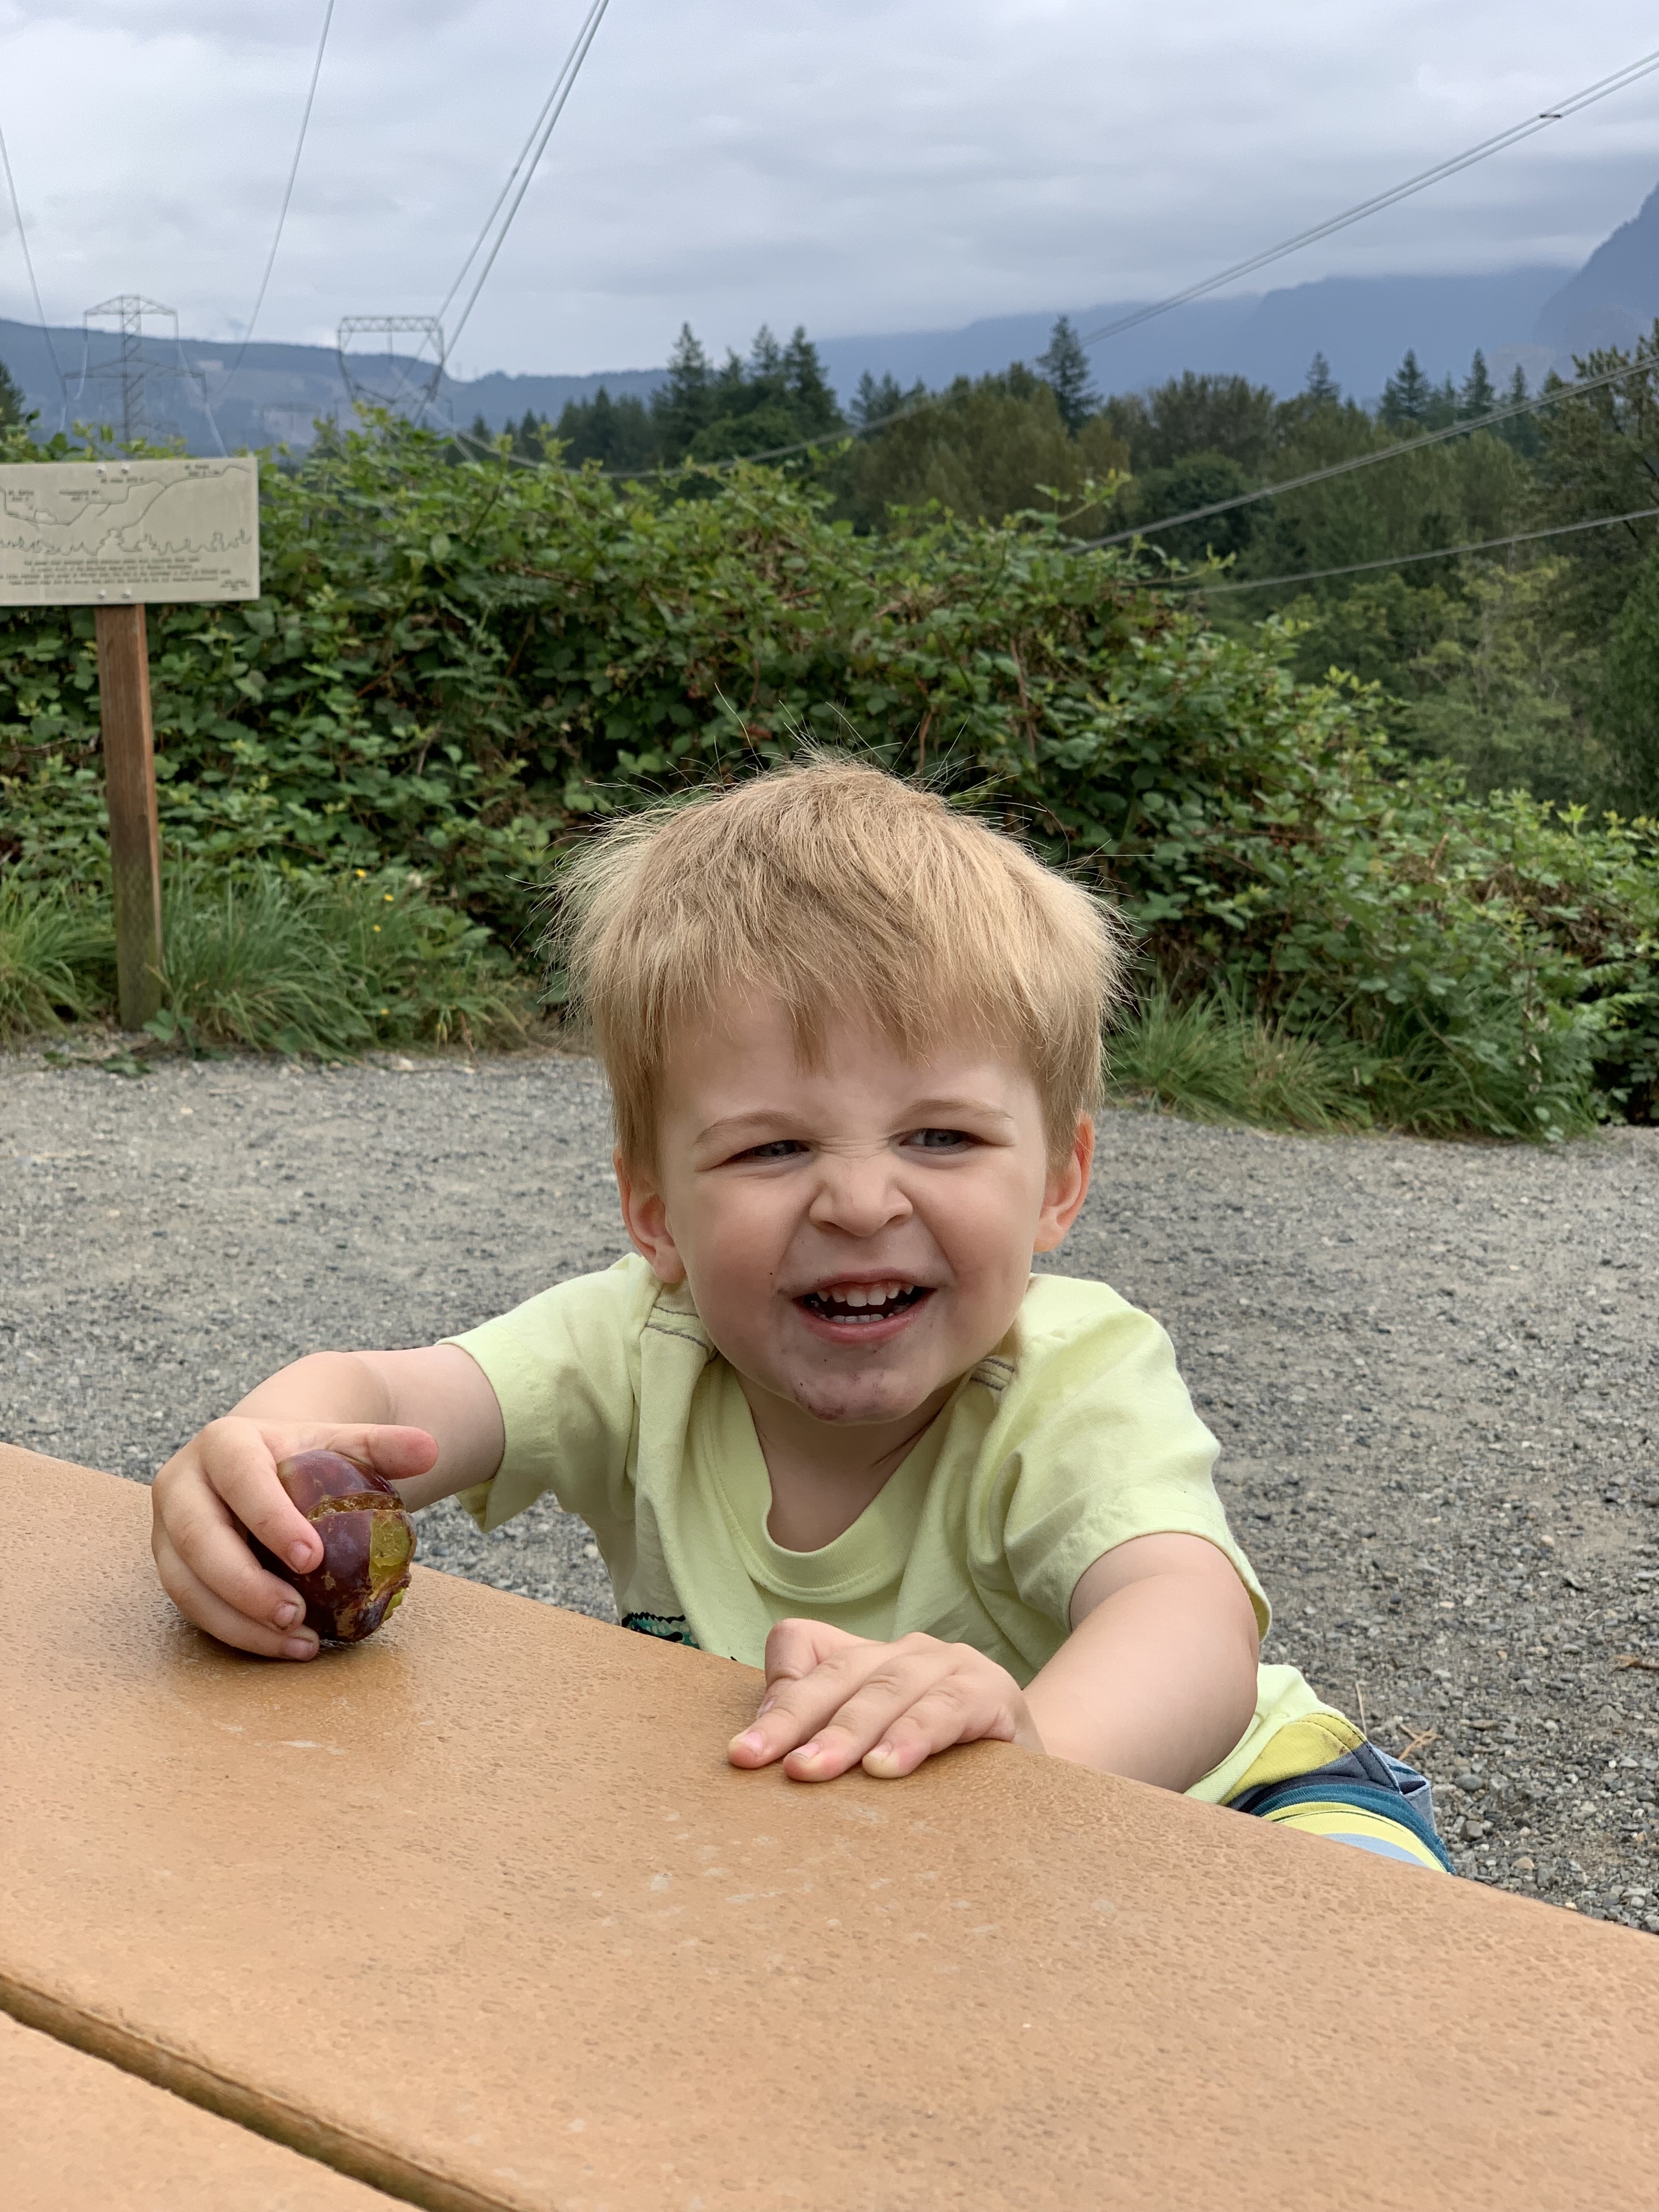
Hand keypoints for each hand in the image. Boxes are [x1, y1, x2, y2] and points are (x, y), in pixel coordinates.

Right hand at [151, 1417, 436, 1660]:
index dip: (270, 1518)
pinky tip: (284, 1646)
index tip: (312, 1557)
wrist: (257, 1463)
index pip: (241, 1478)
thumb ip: (382, 1444)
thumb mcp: (339, 1443)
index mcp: (224, 1443)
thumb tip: (430, 1450)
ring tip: (298, 1641)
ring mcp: (168, 1529)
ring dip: (239, 1621)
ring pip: (186, 1583)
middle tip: (297, 1615)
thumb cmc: (303, 1457)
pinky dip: (235, 1632)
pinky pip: (191, 1607)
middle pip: (200, 1538)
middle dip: (245, 1584)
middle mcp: (182, 1484)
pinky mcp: (171, 1565)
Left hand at [727, 1619, 1042, 1781]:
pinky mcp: (993, 1694)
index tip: (745, 1751)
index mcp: (868, 1659)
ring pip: (887, 1690)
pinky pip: (947, 1709)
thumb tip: (759, 1748)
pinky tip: (886, 1767)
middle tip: (753, 1760)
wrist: (1035, 1788)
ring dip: (845, 1732)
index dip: (777, 1689)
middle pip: (838, 1674)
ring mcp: (952, 1666)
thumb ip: (825, 1738)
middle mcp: (906, 1652)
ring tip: (808, 1770)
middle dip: (793, 1719)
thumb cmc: (940, 1773)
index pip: (805, 1645)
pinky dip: (913, 1736)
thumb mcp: (874, 1752)